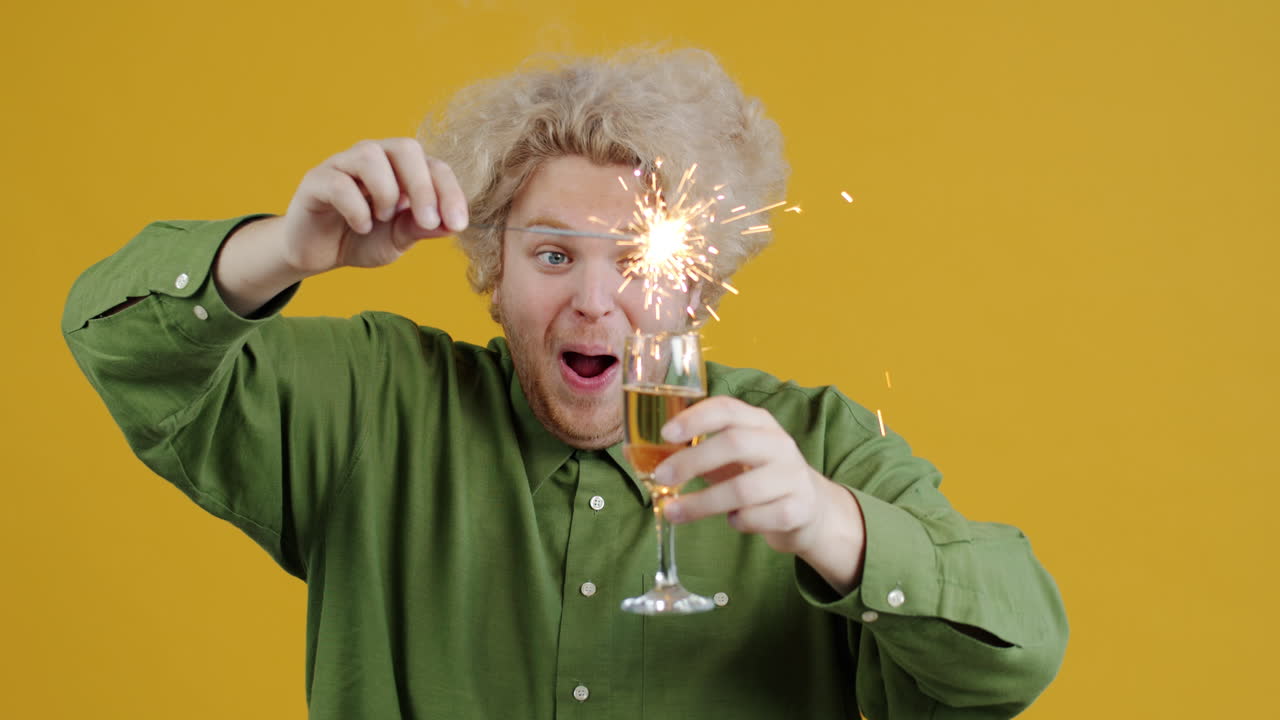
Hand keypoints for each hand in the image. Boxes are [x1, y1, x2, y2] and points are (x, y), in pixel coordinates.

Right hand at [281, 138, 467, 274]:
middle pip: (406, 148)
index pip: (434, 166)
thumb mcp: (399, 239)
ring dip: (386, 192)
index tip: (458, 225)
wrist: (319, 253)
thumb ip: (421, 228)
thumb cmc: (363, 239)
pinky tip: (361, 226)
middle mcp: (374, 157)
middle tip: (428, 222)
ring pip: (370, 155)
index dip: (450, 193)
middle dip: (423, 187)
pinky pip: (339, 183)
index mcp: (401, 168)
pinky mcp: (316, 180)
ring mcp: (343, 164)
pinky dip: (357, 208)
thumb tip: (453, 224)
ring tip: (383, 218)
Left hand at [654, 396, 865, 591]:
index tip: (666, 433)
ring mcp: (792, 476)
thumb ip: (705, 451)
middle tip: (661, 477)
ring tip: (674, 512)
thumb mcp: (738, 456)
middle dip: (691, 461)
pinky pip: (758, 517)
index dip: (695, 418)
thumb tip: (657, 459)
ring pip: (743, 488)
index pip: (727, 408)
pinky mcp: (799, 509)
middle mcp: (779, 444)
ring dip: (702, 503)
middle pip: (734, 444)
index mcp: (760, 423)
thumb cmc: (762, 477)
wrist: (812, 510)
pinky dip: (738, 521)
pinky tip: (733, 521)